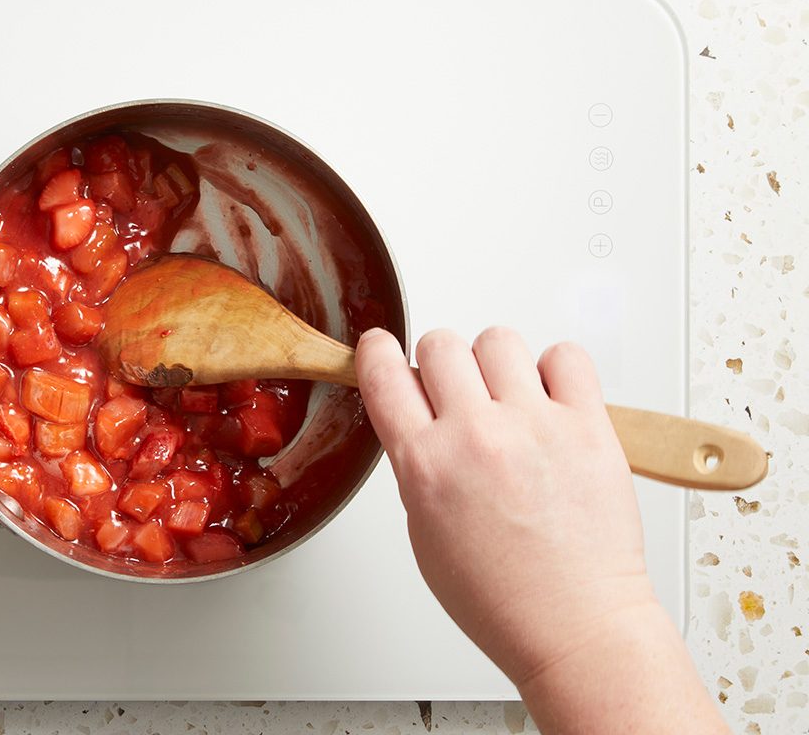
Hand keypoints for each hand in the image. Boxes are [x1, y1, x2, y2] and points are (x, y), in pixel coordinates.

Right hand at [356, 327, 726, 733]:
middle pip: (440, 344)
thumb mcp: (424, 533)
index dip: (378, 353)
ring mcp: (535, 425)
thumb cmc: (503, 599)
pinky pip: (566, 356)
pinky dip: (556, 370)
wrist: (576, 627)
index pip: (384, 374)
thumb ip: (418, 465)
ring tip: (510, 399)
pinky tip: (551, 401)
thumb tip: (420, 419)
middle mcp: (476, 435)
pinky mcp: (588, 425)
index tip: (381, 348)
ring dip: (497, 363)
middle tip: (457, 390)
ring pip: (499, 339)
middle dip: (441, 363)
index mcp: (425, 465)